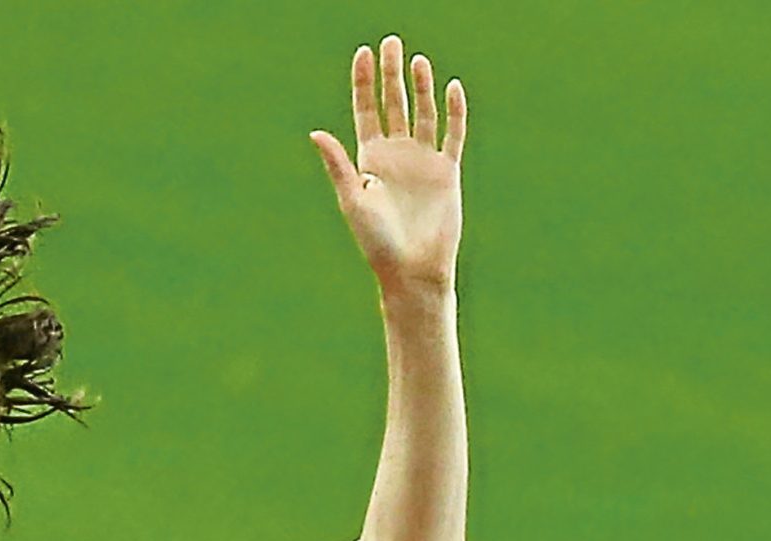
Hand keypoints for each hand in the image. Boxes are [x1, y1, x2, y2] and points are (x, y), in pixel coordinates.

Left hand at [310, 35, 465, 293]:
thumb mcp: (353, 200)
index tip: (363, 52)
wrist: (413, 269)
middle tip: (390, 41)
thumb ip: (338, 165)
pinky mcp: (447, 171)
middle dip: (391, 74)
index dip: (364, 82)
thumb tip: (316, 132)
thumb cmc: (376, 241)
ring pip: (423, 113)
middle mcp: (395, 156)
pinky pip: (453, 133)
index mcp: (368, 160)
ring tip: (417, 60)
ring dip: (421, 87)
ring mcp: (422, 161)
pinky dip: (454, 111)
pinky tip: (452, 87)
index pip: (366, 110)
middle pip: (393, 104)